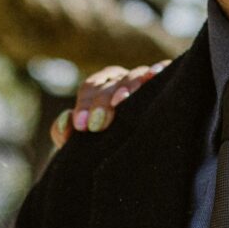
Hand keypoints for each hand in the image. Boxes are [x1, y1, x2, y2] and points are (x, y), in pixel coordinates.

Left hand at [49, 62, 165, 146]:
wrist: (134, 157)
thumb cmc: (101, 145)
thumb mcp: (79, 142)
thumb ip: (63, 131)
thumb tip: (66, 121)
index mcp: (99, 88)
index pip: (90, 88)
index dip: (84, 105)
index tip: (82, 126)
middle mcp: (120, 80)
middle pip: (110, 83)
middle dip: (101, 102)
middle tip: (97, 123)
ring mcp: (142, 80)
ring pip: (134, 76)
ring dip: (127, 86)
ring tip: (122, 100)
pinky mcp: (164, 83)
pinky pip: (162, 72)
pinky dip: (159, 70)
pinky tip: (156, 74)